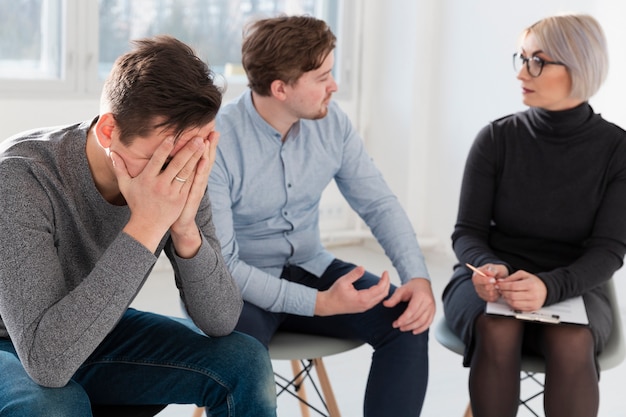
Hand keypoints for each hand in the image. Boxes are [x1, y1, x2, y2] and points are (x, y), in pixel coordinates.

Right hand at [111, 135, 205, 251]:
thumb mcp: (125, 186)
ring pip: (186, 172)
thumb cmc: (137, 203)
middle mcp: (160, 185)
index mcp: (147, 179)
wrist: (148, 225)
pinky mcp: (181, 199)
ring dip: (196, 157)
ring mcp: (172, 192)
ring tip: (204, 144)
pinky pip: (190, 182)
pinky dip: (197, 171)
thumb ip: (120, 168)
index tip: (172, 136)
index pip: (157, 160)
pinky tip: (204, 160)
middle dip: (188, 150)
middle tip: (198, 137)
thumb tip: (112, 152)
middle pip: (176, 164)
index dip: (165, 148)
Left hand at [170, 131, 219, 257]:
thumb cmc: (174, 203)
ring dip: (207, 155)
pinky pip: (197, 181)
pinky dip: (201, 171)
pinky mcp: (193, 196)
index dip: (205, 144)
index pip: (200, 157)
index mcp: (193, 176)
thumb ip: (175, 170)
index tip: (209, 128)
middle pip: (205, 160)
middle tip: (214, 130)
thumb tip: (169, 155)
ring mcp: (196, 188)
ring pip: (203, 169)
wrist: (179, 223)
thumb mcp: (175, 185)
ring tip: (209, 141)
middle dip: (210, 146)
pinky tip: (203, 161)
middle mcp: (198, 180)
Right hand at [314, 266, 389, 315]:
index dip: (384, 280)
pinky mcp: (363, 307)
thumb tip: (362, 267)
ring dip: (384, 289)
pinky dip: (379, 293)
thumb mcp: (343, 281)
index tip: (385, 272)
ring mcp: (364, 307)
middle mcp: (365, 305)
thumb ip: (354, 274)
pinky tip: (378, 287)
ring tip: (383, 279)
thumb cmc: (334, 294)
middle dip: (386, 283)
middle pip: (383, 295)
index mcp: (362, 298)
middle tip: (385, 274)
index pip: (379, 289)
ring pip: (380, 299)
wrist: (328, 305)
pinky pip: (375, 301)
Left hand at [383, 278, 434, 333]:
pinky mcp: (433, 311)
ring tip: (403, 328)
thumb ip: (394, 298)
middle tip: (397, 326)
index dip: (404, 318)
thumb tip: (385, 304)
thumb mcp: (401, 290)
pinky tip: (414, 331)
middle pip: (417, 317)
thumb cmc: (412, 287)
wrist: (422, 283)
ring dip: (412, 327)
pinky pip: (428, 322)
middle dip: (406, 324)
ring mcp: (432, 307)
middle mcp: (428, 301)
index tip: (396, 323)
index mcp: (420, 295)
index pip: (412, 310)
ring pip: (423, 321)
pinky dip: (422, 328)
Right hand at [471, 263, 507, 301]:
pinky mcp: (485, 297)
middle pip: (485, 288)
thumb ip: (493, 269)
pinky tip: (497, 290)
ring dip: (496, 290)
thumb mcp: (496, 267)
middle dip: (494, 285)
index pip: (477, 280)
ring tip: (498, 285)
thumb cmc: (496, 271)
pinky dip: (497, 295)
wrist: (500, 277)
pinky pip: (492, 298)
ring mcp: (480, 291)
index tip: (493, 280)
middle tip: (497, 281)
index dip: (486, 280)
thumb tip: (489, 273)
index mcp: (476, 275)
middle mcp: (476, 284)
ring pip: (489, 294)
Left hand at [496, 270, 546, 311]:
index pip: (513, 286)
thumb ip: (511, 277)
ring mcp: (533, 303)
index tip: (498, 284)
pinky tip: (510, 299)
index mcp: (531, 284)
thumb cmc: (533, 281)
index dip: (503, 286)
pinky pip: (518, 308)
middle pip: (512, 296)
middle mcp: (533, 295)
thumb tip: (500, 281)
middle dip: (503, 292)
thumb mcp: (523, 275)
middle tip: (500, 289)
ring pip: (514, 303)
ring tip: (505, 294)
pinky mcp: (532, 309)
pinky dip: (511, 304)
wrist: (545, 289)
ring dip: (506, 299)